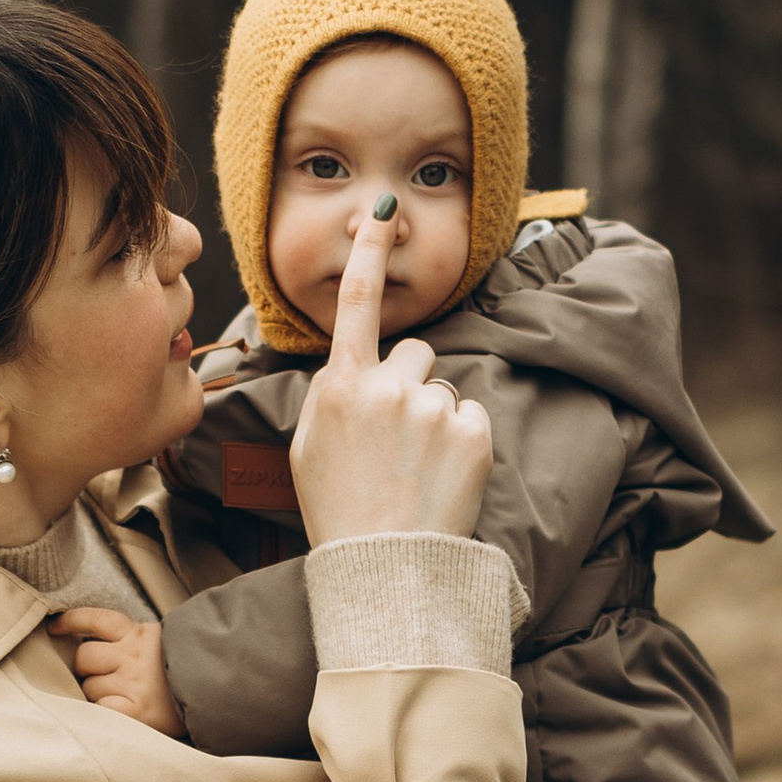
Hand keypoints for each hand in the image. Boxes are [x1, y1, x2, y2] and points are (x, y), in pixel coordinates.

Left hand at [51, 607, 185, 736]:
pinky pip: (101, 710)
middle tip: (104, 681)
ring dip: (97, 696)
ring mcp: (134, 683)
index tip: (54, 626)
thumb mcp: (168, 643)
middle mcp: (135, 655)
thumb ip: (137, 640)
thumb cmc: (193, 671)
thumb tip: (94, 643)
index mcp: (143, 634)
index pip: (97, 620)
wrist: (224, 692)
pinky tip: (118, 714)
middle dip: (87, 670)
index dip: (71, 621)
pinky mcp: (137, 711)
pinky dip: (104, 714)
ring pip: (90, 687)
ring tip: (120, 701)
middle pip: (84, 657)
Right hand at [290, 203, 492, 546]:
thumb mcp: (309, 449)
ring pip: (443, 388)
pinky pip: (471, 415)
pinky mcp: (472, 432)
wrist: (386, 570)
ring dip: (435, 418)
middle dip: (409, 384)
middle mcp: (387, 388)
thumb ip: (330, 395)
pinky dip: (462, 442)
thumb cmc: (340, 512)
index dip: (368, 254)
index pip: (355, 305)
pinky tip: (442, 477)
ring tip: (417, 470)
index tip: (384, 212)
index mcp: (340, 387)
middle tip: (396, 442)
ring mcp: (432, 408)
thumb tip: (349, 364)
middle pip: (414, 354)